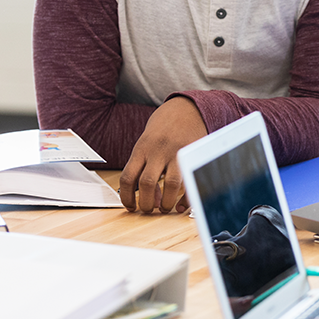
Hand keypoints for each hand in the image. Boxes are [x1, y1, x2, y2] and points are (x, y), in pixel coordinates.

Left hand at [119, 96, 206, 212]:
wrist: (186, 108)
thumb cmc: (163, 128)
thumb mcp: (147, 143)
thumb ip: (145, 166)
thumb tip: (150, 196)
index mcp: (142, 148)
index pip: (128, 177)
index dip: (126, 197)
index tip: (130, 207)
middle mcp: (158, 151)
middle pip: (147, 182)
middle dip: (146, 203)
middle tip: (148, 210)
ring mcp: (177, 153)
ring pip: (171, 184)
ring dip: (166, 203)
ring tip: (164, 207)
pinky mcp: (192, 156)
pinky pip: (190, 182)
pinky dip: (186, 199)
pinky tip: (181, 205)